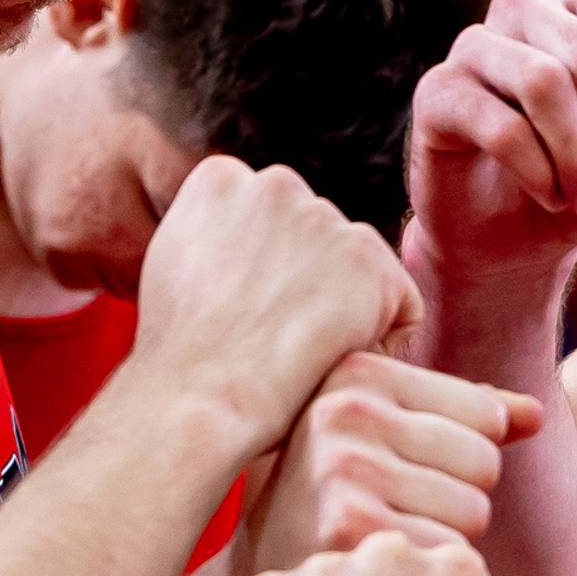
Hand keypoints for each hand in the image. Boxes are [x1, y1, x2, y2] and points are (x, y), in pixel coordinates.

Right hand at [120, 158, 422, 461]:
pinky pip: (400, 306)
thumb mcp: (176, 268)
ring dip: (344, 311)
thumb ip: (216, 234)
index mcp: (220, 179)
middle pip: (317, 239)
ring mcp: (323, 216)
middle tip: (277, 340)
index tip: (246, 314)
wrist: (203, 396)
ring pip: (358, 272)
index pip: (270, 218)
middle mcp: (275, 183)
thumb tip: (245, 238)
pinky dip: (382, 341)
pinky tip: (336, 365)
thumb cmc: (183, 356)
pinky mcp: (368, 257)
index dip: (265, 276)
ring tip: (302, 357)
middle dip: (310, 284)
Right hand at [241, 354, 542, 575]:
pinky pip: (450, 551)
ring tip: (385, 542)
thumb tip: (535, 415)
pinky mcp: (348, 525)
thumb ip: (465, 418)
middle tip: (393, 517)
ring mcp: (342, 465)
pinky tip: (382, 574)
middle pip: (485, 460)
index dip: (462, 459)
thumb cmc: (336, 508)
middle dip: (455, 499)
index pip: (488, 415)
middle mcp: (343, 409)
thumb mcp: (387, 441)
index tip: (403, 475)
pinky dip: (429, 575)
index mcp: (355, 371)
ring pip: (474, 509)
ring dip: (444, 540)